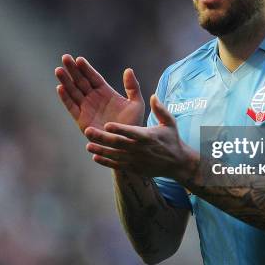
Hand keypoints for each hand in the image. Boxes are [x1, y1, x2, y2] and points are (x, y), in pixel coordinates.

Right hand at [55, 55, 144, 131]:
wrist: (127, 142)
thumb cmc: (133, 123)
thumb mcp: (136, 104)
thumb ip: (133, 87)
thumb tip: (128, 70)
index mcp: (105, 92)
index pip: (93, 77)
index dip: (86, 68)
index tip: (79, 59)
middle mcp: (94, 98)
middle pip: (81, 81)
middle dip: (72, 70)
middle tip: (65, 57)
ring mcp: (86, 108)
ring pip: (73, 91)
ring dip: (66, 81)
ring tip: (59, 70)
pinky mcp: (81, 120)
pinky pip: (72, 107)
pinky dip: (66, 98)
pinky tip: (60, 88)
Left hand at [84, 95, 198, 181]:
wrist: (177, 163)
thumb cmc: (172, 139)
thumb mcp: (170, 123)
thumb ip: (160, 109)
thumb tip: (153, 96)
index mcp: (147, 136)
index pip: (131, 132)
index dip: (119, 129)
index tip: (107, 124)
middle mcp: (140, 149)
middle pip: (118, 143)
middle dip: (102, 138)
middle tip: (88, 131)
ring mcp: (136, 160)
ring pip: (115, 155)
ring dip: (100, 150)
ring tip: (88, 145)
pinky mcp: (134, 168)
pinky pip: (117, 166)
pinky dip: (106, 162)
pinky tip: (95, 157)